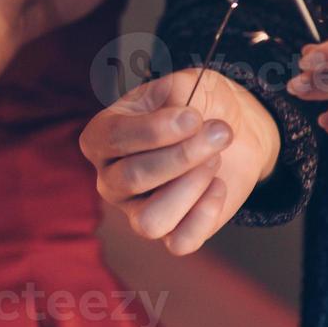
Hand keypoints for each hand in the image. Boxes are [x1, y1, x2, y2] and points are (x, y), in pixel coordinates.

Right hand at [80, 68, 279, 254]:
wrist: (225, 132)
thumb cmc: (195, 107)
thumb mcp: (184, 85)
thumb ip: (178, 95)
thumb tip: (182, 120)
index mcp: (101, 137)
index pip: (113, 138)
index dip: (155, 130)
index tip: (194, 117)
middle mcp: (110, 178)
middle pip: (133, 177)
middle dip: (182, 155)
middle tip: (219, 131)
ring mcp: (135, 210)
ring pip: (150, 220)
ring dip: (190, 187)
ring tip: (213, 159)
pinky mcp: (170, 232)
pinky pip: (180, 241)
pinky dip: (205, 213)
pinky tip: (218, 185)